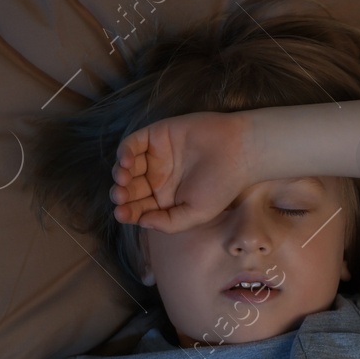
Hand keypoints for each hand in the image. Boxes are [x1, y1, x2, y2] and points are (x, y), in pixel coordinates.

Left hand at [110, 112, 253, 231]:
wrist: (239, 152)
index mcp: (166, 199)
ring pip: (128, 166)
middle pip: (130, 188)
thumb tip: (142, 222)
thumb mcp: (196, 214)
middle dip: (122, 194)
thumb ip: (169, 223)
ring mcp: (156, 156)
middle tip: (121, 197)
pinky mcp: (157, 136)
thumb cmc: (222, 186)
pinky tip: (128, 161)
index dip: (128, 212)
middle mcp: (158, 178)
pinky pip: (133, 143)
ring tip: (123, 180)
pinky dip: (125, 152)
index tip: (122, 214)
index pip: (140, 207)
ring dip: (120, 174)